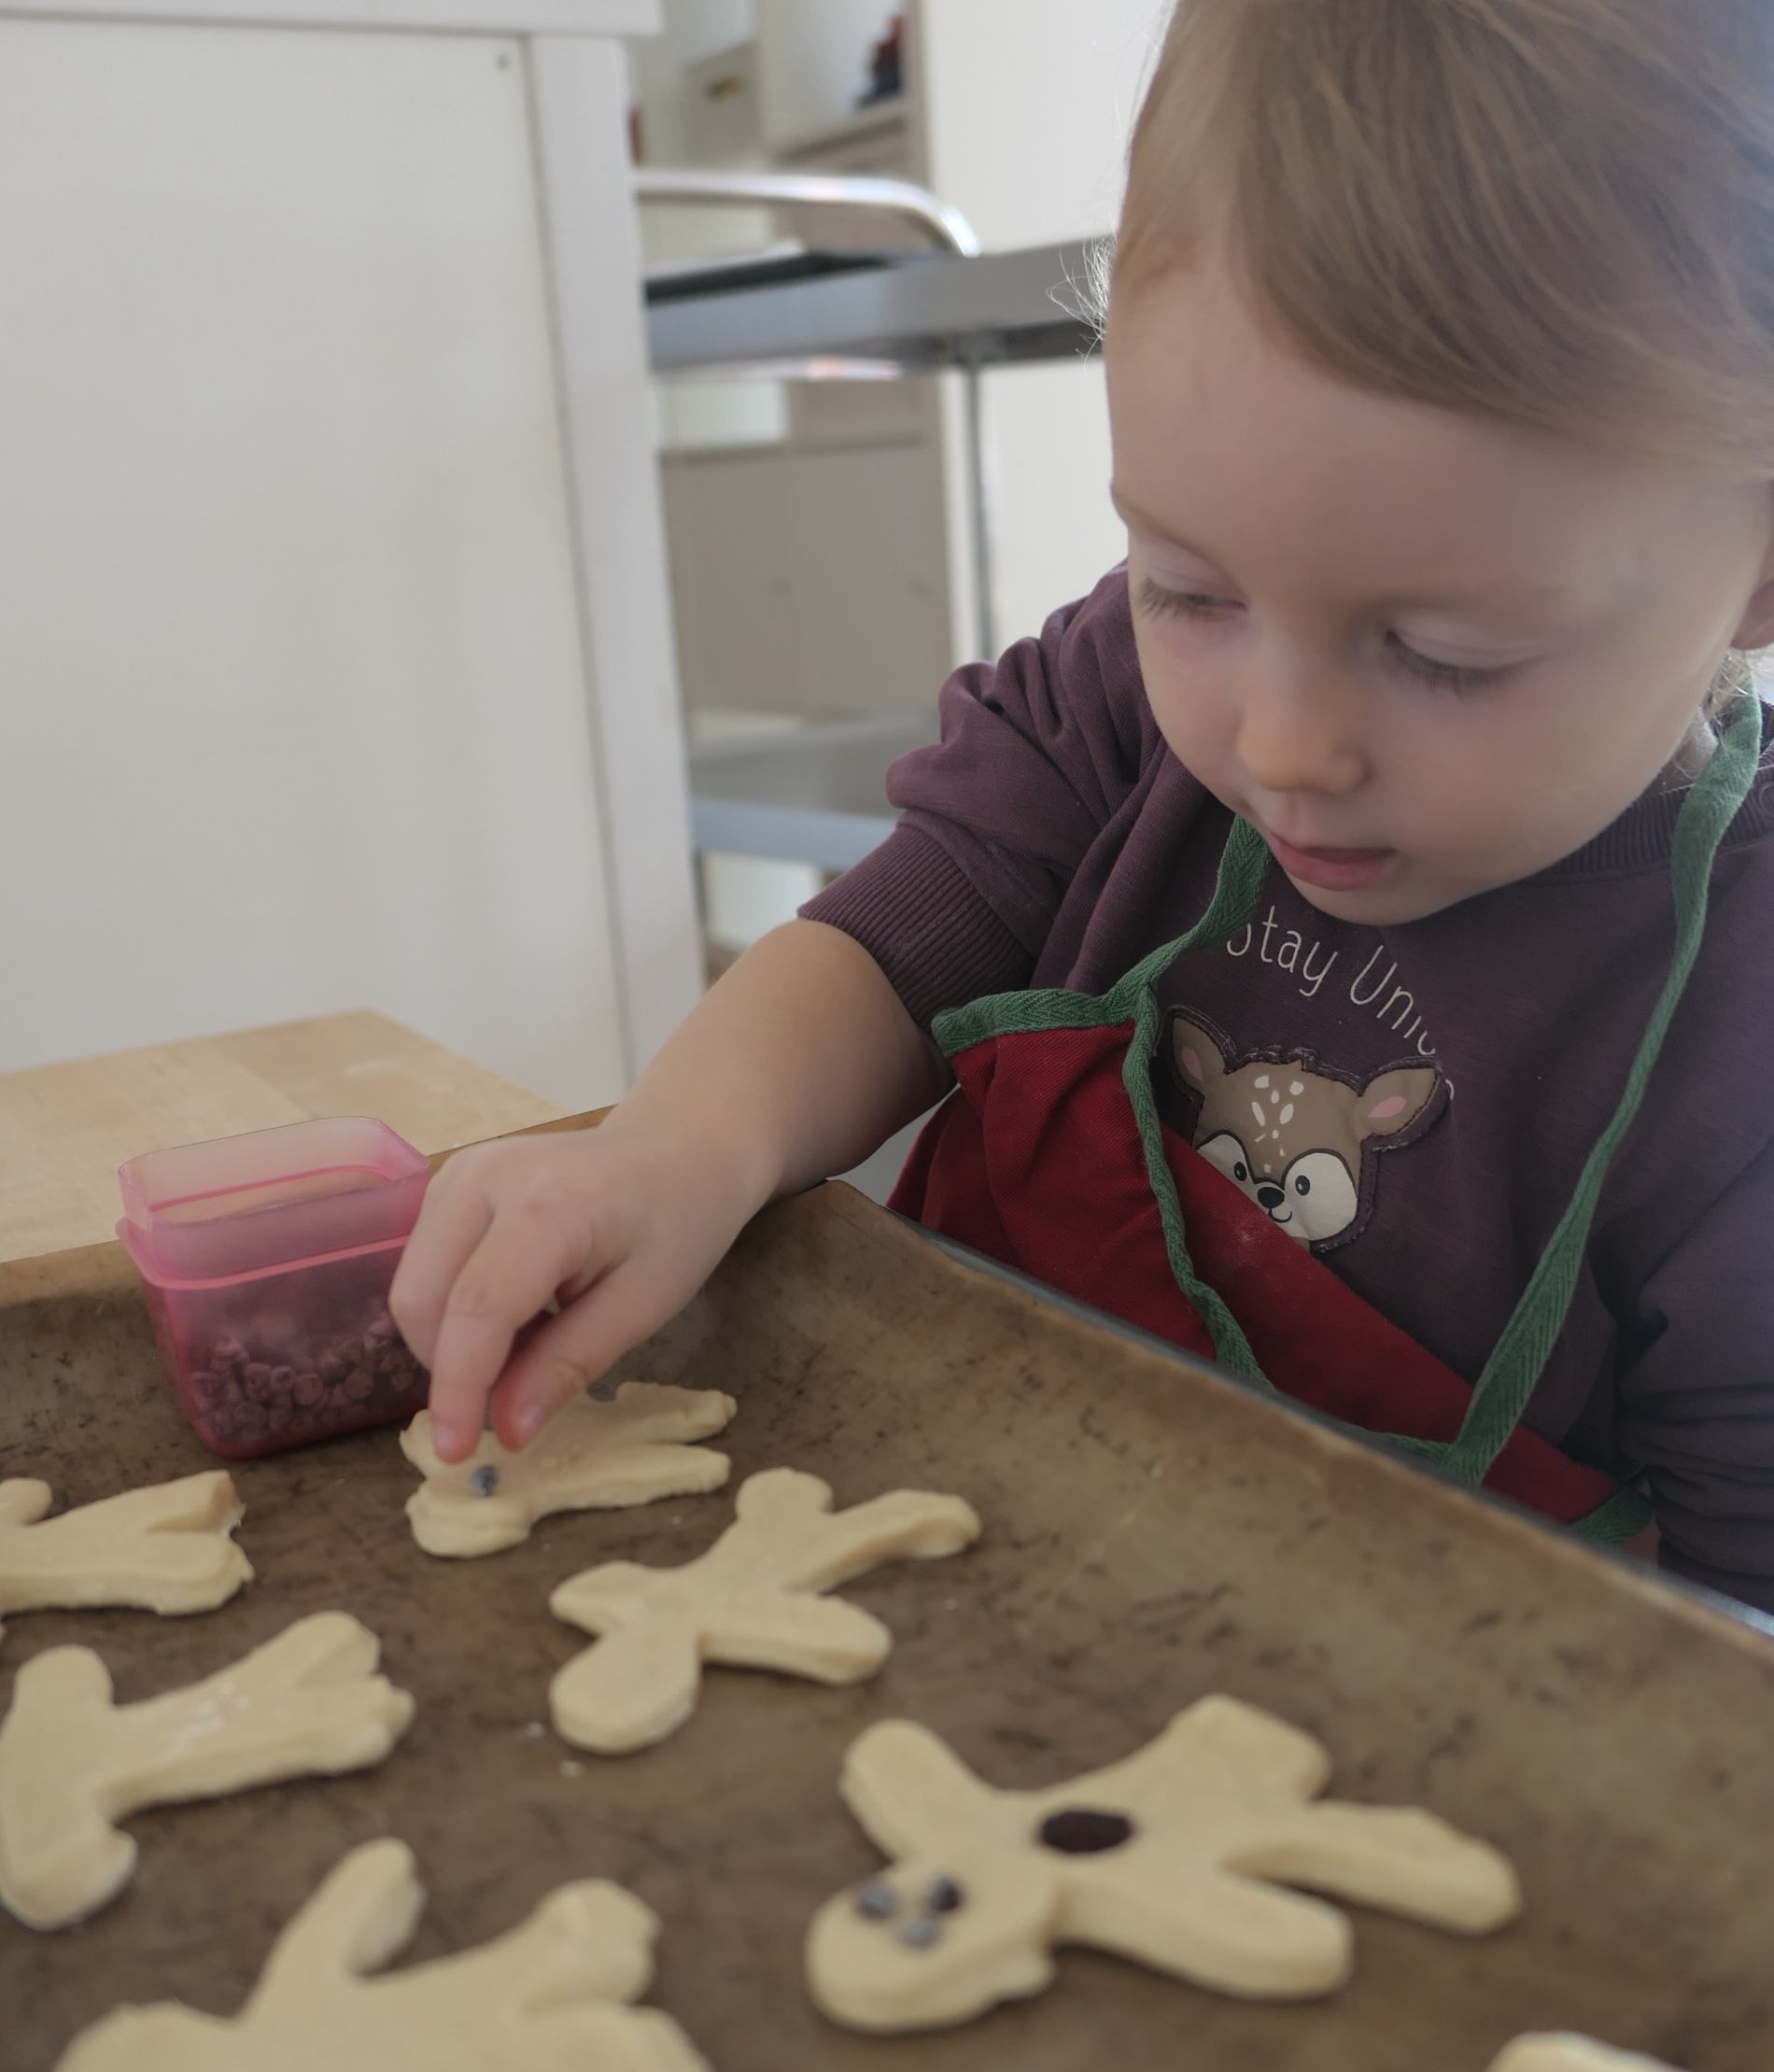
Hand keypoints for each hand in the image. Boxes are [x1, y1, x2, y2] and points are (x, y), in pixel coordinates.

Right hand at [389, 1120, 768, 1463]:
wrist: (678, 1147)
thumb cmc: (677, 1222)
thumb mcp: (643, 1305)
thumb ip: (569, 1366)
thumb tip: (506, 1432)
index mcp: (547, 1204)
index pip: (476, 1308)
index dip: (458, 1388)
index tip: (457, 1453)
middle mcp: (485, 1178)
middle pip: (422, 1298)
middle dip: (452, 1367)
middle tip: (521, 1390)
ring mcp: (460, 1173)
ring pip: (413, 1285)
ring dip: (453, 1338)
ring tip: (535, 1338)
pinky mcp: (450, 1182)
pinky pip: (425, 1264)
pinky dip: (456, 1308)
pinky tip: (519, 1309)